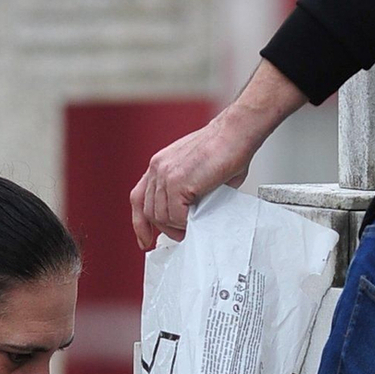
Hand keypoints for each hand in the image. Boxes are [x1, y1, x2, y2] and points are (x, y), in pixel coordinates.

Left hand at [130, 111, 252, 251]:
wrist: (235, 134)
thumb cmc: (225, 149)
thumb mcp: (196, 172)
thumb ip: (188, 193)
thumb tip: (192, 215)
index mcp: (160, 165)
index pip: (139, 197)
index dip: (140, 222)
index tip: (144, 239)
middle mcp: (158, 168)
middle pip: (149, 211)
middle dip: (165, 229)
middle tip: (182, 234)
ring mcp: (166, 174)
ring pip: (161, 216)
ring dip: (177, 226)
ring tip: (193, 226)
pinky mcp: (177, 181)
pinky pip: (175, 215)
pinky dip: (186, 222)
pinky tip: (198, 217)